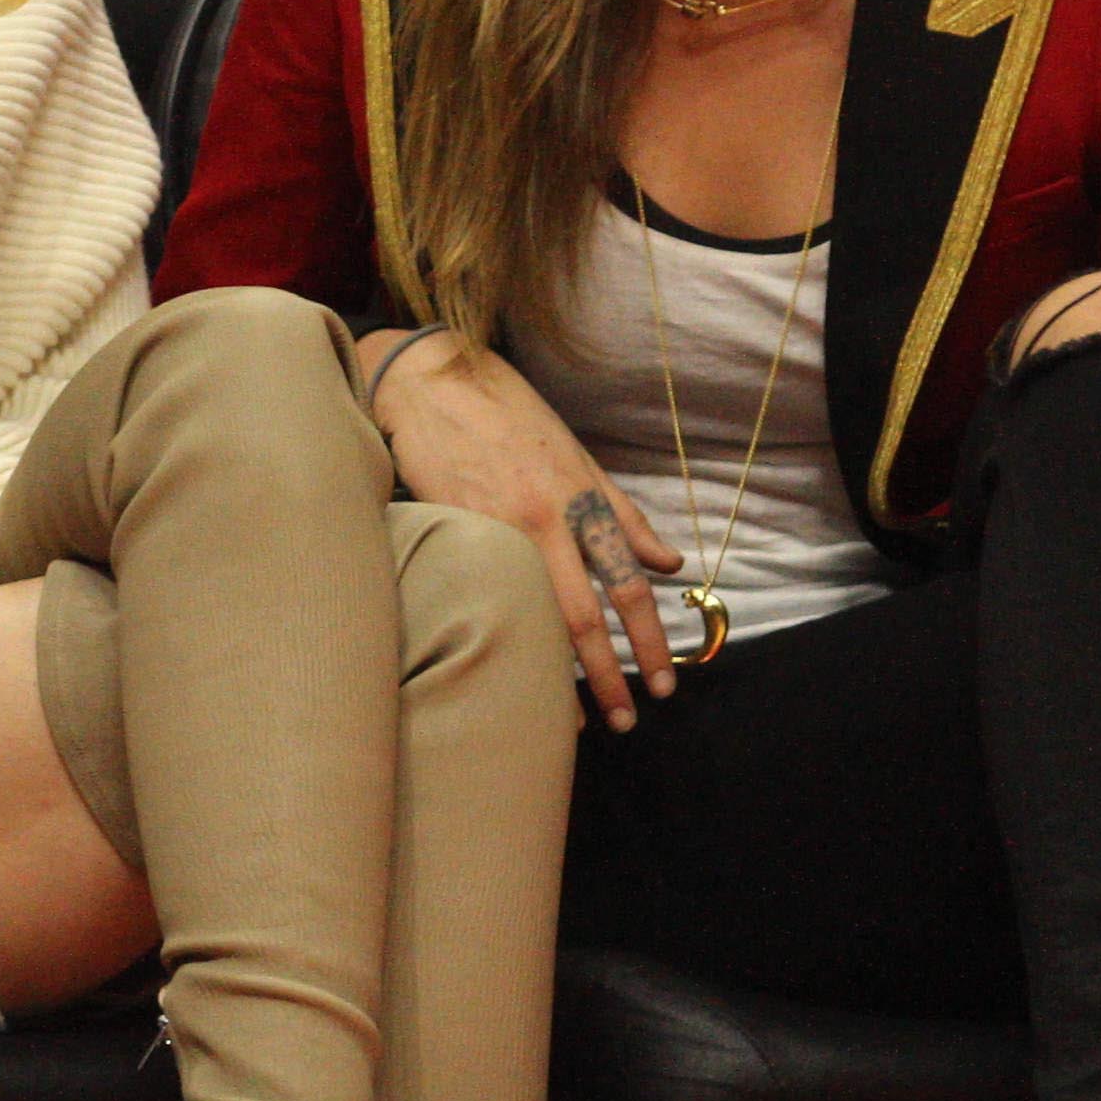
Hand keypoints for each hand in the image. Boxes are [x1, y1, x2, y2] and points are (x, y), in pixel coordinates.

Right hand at [363, 328, 683, 727]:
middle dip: (614, 674)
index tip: (665, 680)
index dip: (651, 637)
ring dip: (566, 674)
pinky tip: (516, 675)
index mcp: (581, 498)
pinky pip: (489, 599)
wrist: (430, 381)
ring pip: (539, 616)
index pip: (628, 584)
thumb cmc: (504, 413)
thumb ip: (621, 512)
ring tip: (585, 718)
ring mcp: (497, 530)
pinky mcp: (453, 532)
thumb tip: (670, 562)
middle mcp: (546, 520)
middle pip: (587, 615)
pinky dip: (509, 642)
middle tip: (631, 718)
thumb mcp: (575, 455)